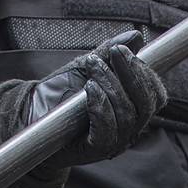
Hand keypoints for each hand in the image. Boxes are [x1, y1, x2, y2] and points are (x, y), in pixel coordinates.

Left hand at [27, 36, 166, 164]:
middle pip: (146, 107)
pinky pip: (107, 131)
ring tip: (92, 65)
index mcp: (132, 111)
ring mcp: (113, 143)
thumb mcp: (87, 67)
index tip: (125, 50)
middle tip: (115, 51)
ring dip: (111, 85)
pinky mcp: (94, 150)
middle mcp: (128, 130)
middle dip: (132, 74)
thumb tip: (136, 37)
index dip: (146, 73)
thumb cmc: (62, 93)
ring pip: (126, 115)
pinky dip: (101, 106)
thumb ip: (110, 54)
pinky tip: (90, 88)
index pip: (156, 97)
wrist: (31, 113)